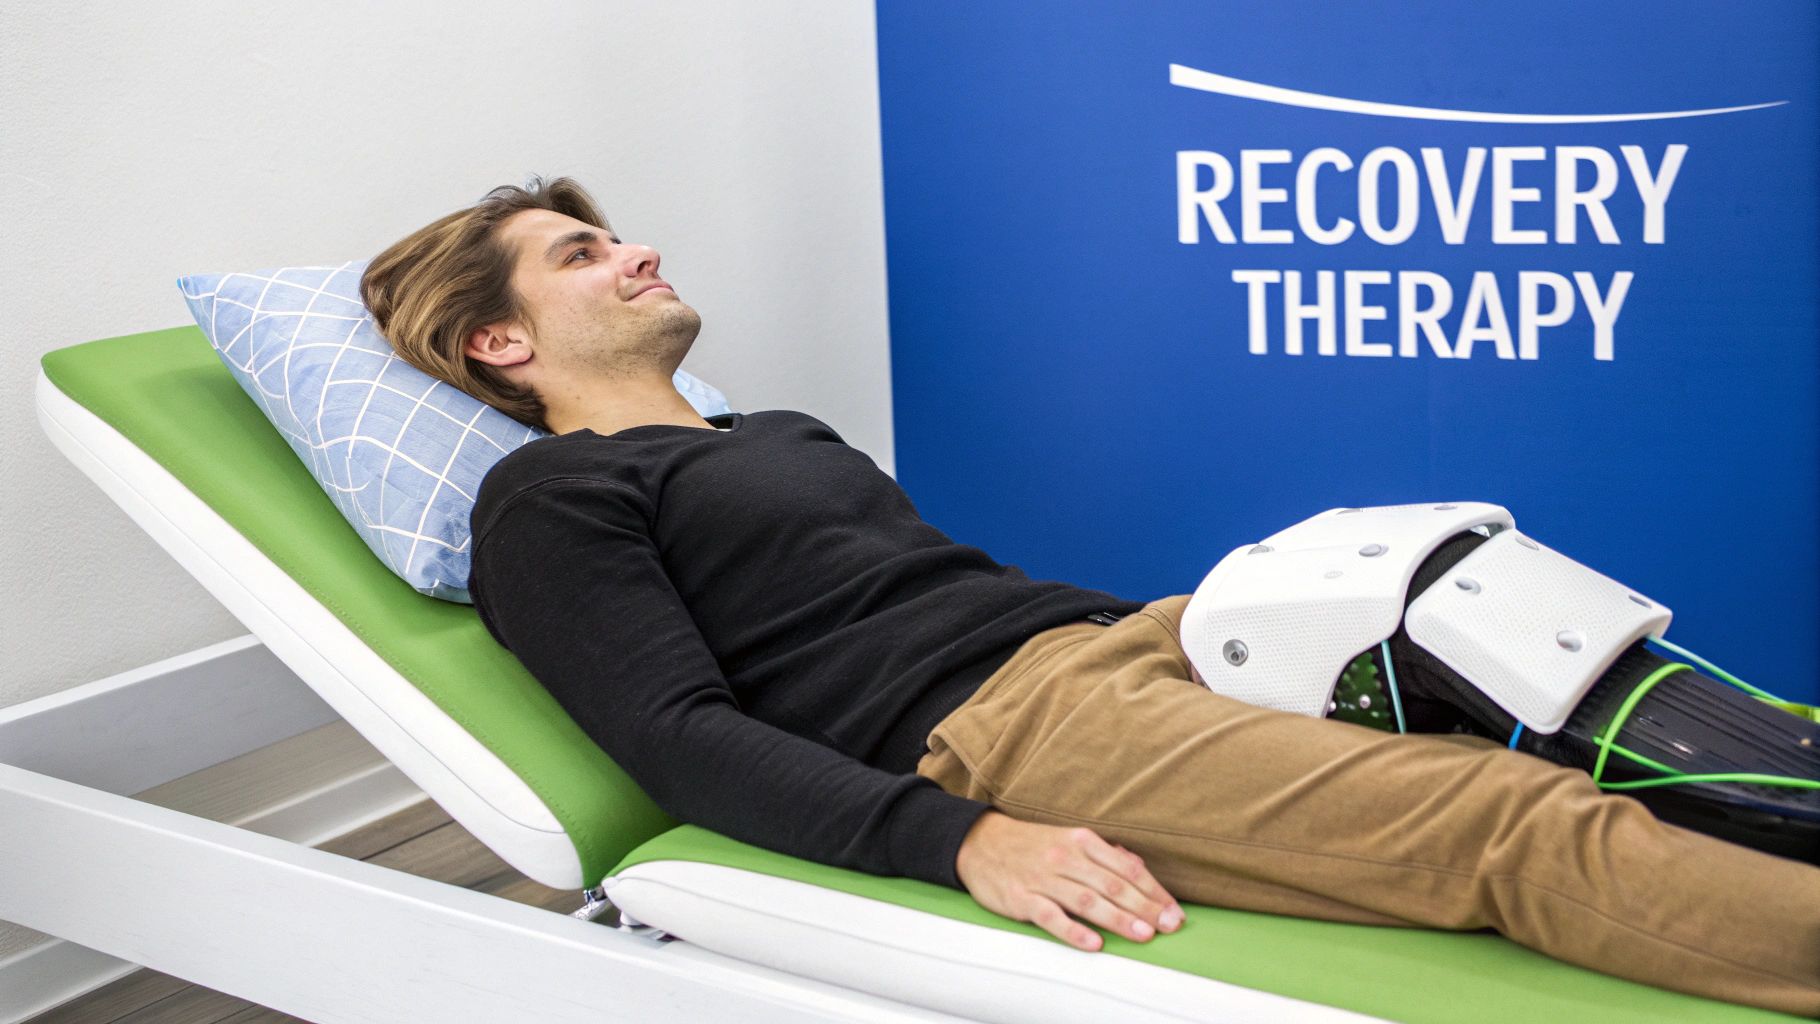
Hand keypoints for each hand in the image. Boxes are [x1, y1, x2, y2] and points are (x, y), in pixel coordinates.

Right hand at [954, 809, 1185, 951]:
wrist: (979, 843)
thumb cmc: (1031, 845)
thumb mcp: (1068, 838)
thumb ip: (1103, 855)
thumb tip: (1138, 868)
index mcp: (1081, 841)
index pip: (1126, 867)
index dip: (1153, 890)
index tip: (1174, 910)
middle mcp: (1064, 857)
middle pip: (1111, 884)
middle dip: (1145, 906)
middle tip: (1170, 925)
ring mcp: (1042, 878)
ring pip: (1086, 900)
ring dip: (1118, 918)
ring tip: (1144, 934)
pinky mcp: (1022, 899)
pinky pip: (1051, 917)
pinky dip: (1074, 931)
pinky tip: (1095, 943)